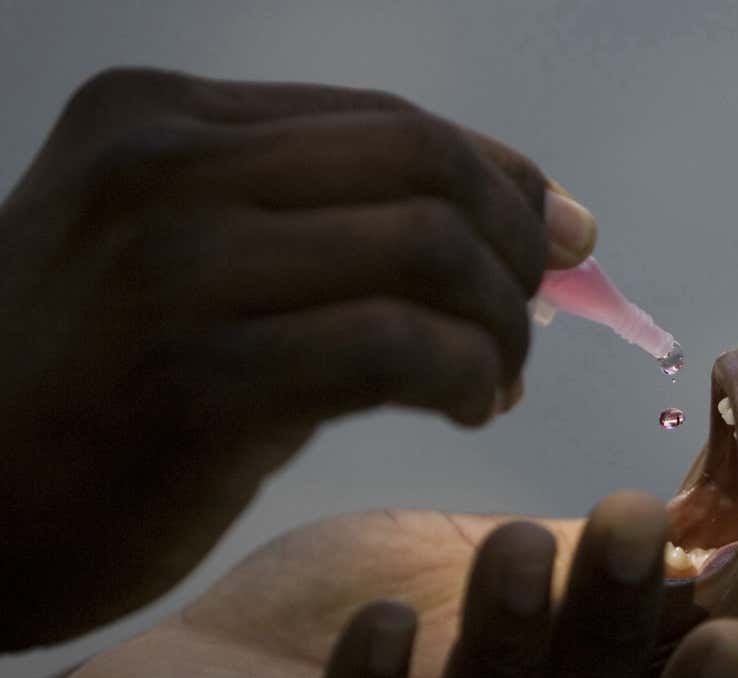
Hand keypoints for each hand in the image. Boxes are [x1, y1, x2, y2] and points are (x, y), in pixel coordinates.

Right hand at [0, 67, 597, 647]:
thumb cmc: (84, 392)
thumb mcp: (177, 262)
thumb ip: (321, 225)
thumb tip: (527, 218)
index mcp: (157, 118)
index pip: (390, 121)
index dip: (501, 176)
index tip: (560, 236)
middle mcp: (160, 166)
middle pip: (424, 163)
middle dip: (514, 242)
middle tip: (530, 318)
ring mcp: (172, 266)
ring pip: (426, 246)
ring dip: (498, 320)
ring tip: (495, 378)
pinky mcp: (196, 380)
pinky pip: (397, 349)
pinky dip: (467, 375)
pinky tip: (467, 406)